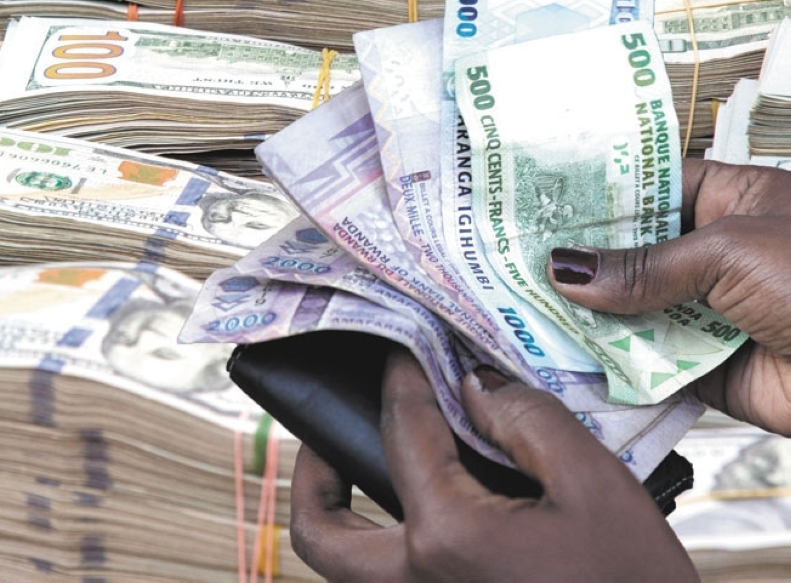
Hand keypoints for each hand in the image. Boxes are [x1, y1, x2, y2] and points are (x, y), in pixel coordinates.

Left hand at [290, 347, 697, 581]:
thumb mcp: (595, 485)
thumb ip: (527, 420)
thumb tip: (475, 383)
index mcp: (446, 535)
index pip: (402, 431)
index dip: (401, 378)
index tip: (404, 348)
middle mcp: (416, 582)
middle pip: (319, 531)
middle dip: (312, 472)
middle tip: (327, 432)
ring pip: (345, 568)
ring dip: (338, 514)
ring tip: (359, 467)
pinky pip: (390, 579)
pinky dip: (383, 540)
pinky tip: (423, 509)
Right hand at [547, 159, 790, 434]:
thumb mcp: (730, 251)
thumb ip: (643, 265)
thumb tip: (567, 270)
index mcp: (731, 201)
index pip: (649, 189)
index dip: (595, 197)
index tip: (536, 203)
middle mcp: (713, 254)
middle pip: (631, 254)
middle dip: (579, 261)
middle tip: (513, 260)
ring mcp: (705, 311)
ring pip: (629, 308)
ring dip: (585, 312)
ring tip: (521, 305)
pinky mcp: (700, 367)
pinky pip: (643, 360)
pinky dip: (607, 360)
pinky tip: (560, 352)